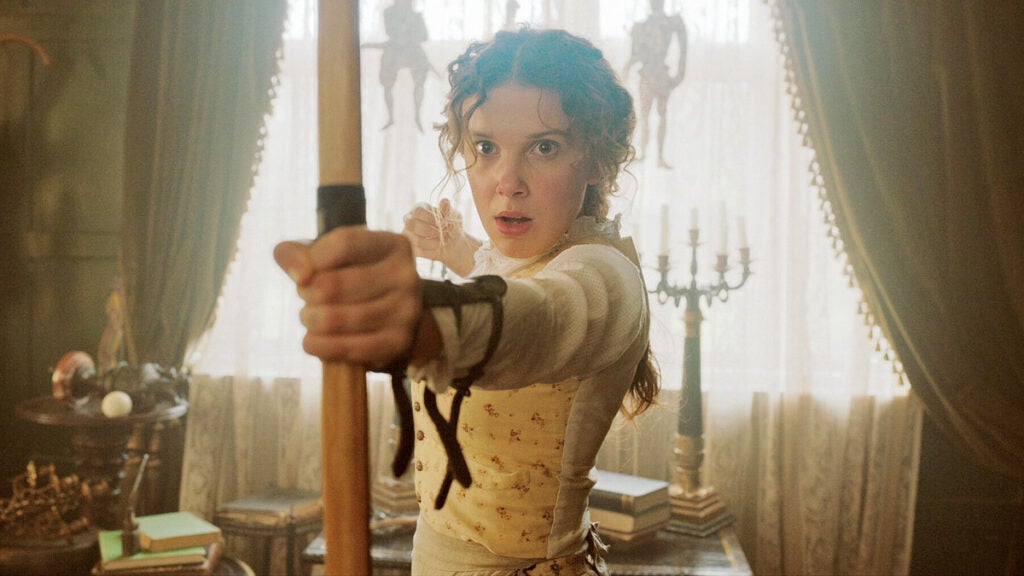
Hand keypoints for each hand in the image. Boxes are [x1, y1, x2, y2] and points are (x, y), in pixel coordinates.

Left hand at [273, 228, 423, 367]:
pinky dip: (320, 346)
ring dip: (311, 321)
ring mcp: (406, 310)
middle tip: (308, 298)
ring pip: (336, 319)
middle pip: (333, 285)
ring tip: (311, 318)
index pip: (344, 243)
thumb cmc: (348, 278)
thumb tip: (301, 274)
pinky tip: (312, 341)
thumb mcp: (322, 257)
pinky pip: (348, 348)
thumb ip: (296, 254)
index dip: (312, 260)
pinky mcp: (398, 342)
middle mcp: (406, 275)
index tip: (304, 274)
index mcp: (392, 245)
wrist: (386, 318)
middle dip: (308, 295)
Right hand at [402, 198, 479, 276]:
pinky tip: (438, 247)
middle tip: (441, 234)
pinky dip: (431, 250)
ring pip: (415, 239)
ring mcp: (408, 235)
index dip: (430, 218)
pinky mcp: (411, 248)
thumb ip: (447, 210)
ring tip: (443, 241)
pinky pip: (418, 251)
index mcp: (419, 208)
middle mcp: (410, 220)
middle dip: (429, 231)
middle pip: (411, 224)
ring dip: (433, 242)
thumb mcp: (453, 216)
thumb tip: (445, 201)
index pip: (418, 211)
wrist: (453, 244)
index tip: (442, 223)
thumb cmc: (451, 226)